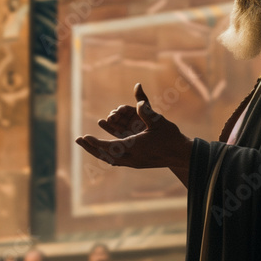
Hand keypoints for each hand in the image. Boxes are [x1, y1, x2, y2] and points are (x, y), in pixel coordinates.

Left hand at [76, 83, 192, 171]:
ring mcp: (134, 162)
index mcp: (136, 148)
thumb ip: (146, 110)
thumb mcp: (158, 121)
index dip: (96, 142)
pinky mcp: (137, 163)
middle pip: (106, 155)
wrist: (182, 155)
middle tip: (78, 140)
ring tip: (86, 144)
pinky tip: (103, 152)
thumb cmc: (171, 136)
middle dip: (91, 147)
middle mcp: (132, 158)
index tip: (84, 136)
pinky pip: (117, 160)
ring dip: (98, 151)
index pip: (111, 146)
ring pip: (110, 159)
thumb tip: (137, 97)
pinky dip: (108, 155)